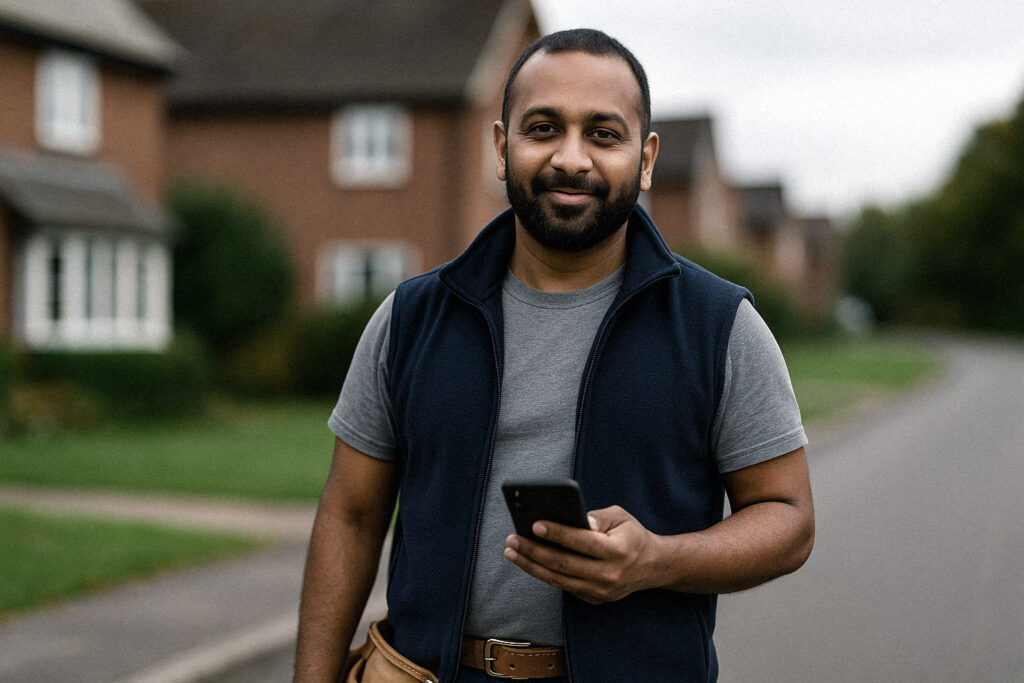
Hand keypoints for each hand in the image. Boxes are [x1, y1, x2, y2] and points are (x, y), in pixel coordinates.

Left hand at [504, 505, 658, 603]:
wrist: (652, 566)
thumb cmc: (632, 535)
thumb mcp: (621, 517)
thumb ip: (599, 517)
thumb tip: (577, 519)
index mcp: (618, 551)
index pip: (581, 542)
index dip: (557, 533)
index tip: (534, 524)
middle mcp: (609, 575)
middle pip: (563, 564)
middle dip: (534, 551)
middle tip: (513, 539)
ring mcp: (601, 591)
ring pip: (558, 580)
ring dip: (531, 566)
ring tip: (512, 552)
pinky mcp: (594, 598)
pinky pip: (563, 587)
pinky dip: (544, 574)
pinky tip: (528, 561)